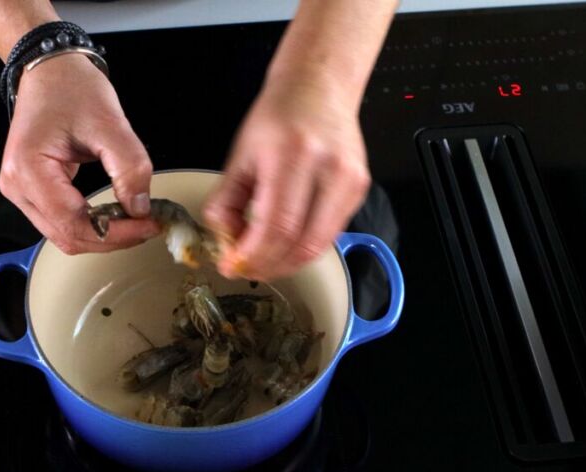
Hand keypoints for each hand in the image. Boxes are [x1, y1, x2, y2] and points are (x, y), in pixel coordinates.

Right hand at [0, 54, 157, 254]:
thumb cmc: (71, 88)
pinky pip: (60, 222)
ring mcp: (19, 191)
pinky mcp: (29, 191)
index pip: (74, 223)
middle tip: (147, 226)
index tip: (148, 225)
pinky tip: (114, 214)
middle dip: (111, 239)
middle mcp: (16, 187)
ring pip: (63, 235)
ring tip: (134, 220)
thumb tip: (139, 209)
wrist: (49, 70)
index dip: (115, 234)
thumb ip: (129, 168)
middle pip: (67, 237)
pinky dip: (90, 225)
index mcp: (29, 169)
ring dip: (101, 235)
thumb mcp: (110, 123)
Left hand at [202, 75, 370, 280]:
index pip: (277, 226)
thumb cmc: (277, 118)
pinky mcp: (359, 189)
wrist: (317, 89)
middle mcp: (328, 167)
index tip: (233, 265)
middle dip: (269, 266)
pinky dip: (303, 247)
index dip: (254, 256)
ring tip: (262, 259)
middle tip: (245, 269)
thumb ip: (226, 203)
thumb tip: (227, 244)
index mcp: (292, 154)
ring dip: (287, 262)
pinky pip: (330, 233)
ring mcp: (350, 179)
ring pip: (319, 245)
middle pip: (301, 243)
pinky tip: (284, 242)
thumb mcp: (239, 156)